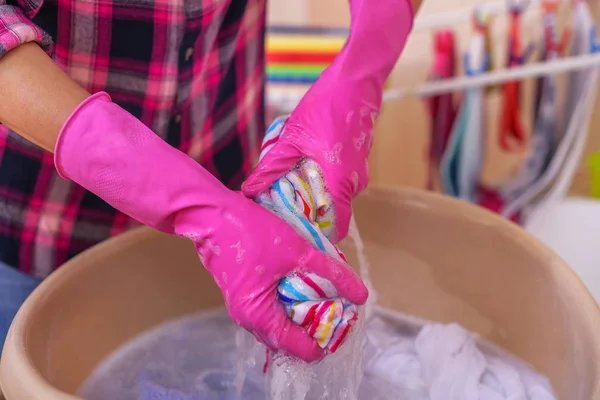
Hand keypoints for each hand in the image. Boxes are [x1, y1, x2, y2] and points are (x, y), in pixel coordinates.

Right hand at [54, 93, 367, 361]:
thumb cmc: (243, 225)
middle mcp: (249, 314)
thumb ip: (326, 272)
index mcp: (258, 310)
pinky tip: (309, 284)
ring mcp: (245, 302)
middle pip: (291, 336)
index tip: (347, 322)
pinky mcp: (244, 287)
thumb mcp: (294, 246)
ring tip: (331, 295)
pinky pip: (275, 304)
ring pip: (284, 320)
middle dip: (320, 324)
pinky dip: (294, 298)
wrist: (203, 207)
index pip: (298, 345)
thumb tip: (357, 294)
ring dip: (308, 309)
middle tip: (344, 309)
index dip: (327, 338)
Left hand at [242, 0, 414, 240]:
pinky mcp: (355, 161)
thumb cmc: (324, 109)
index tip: (297, 238)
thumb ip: (271, 168)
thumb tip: (249, 191)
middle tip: (281, 208)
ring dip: (312, 192)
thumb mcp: (291, 140)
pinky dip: (320, 178)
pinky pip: (337, 180)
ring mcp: (357, 172)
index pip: (337, 226)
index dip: (319, 237)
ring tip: (288, 179)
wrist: (354, 84)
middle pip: (331, 211)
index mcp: (340, 181)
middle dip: (307, 212)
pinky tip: (303, 163)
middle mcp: (353, 182)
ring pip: (332, 194)